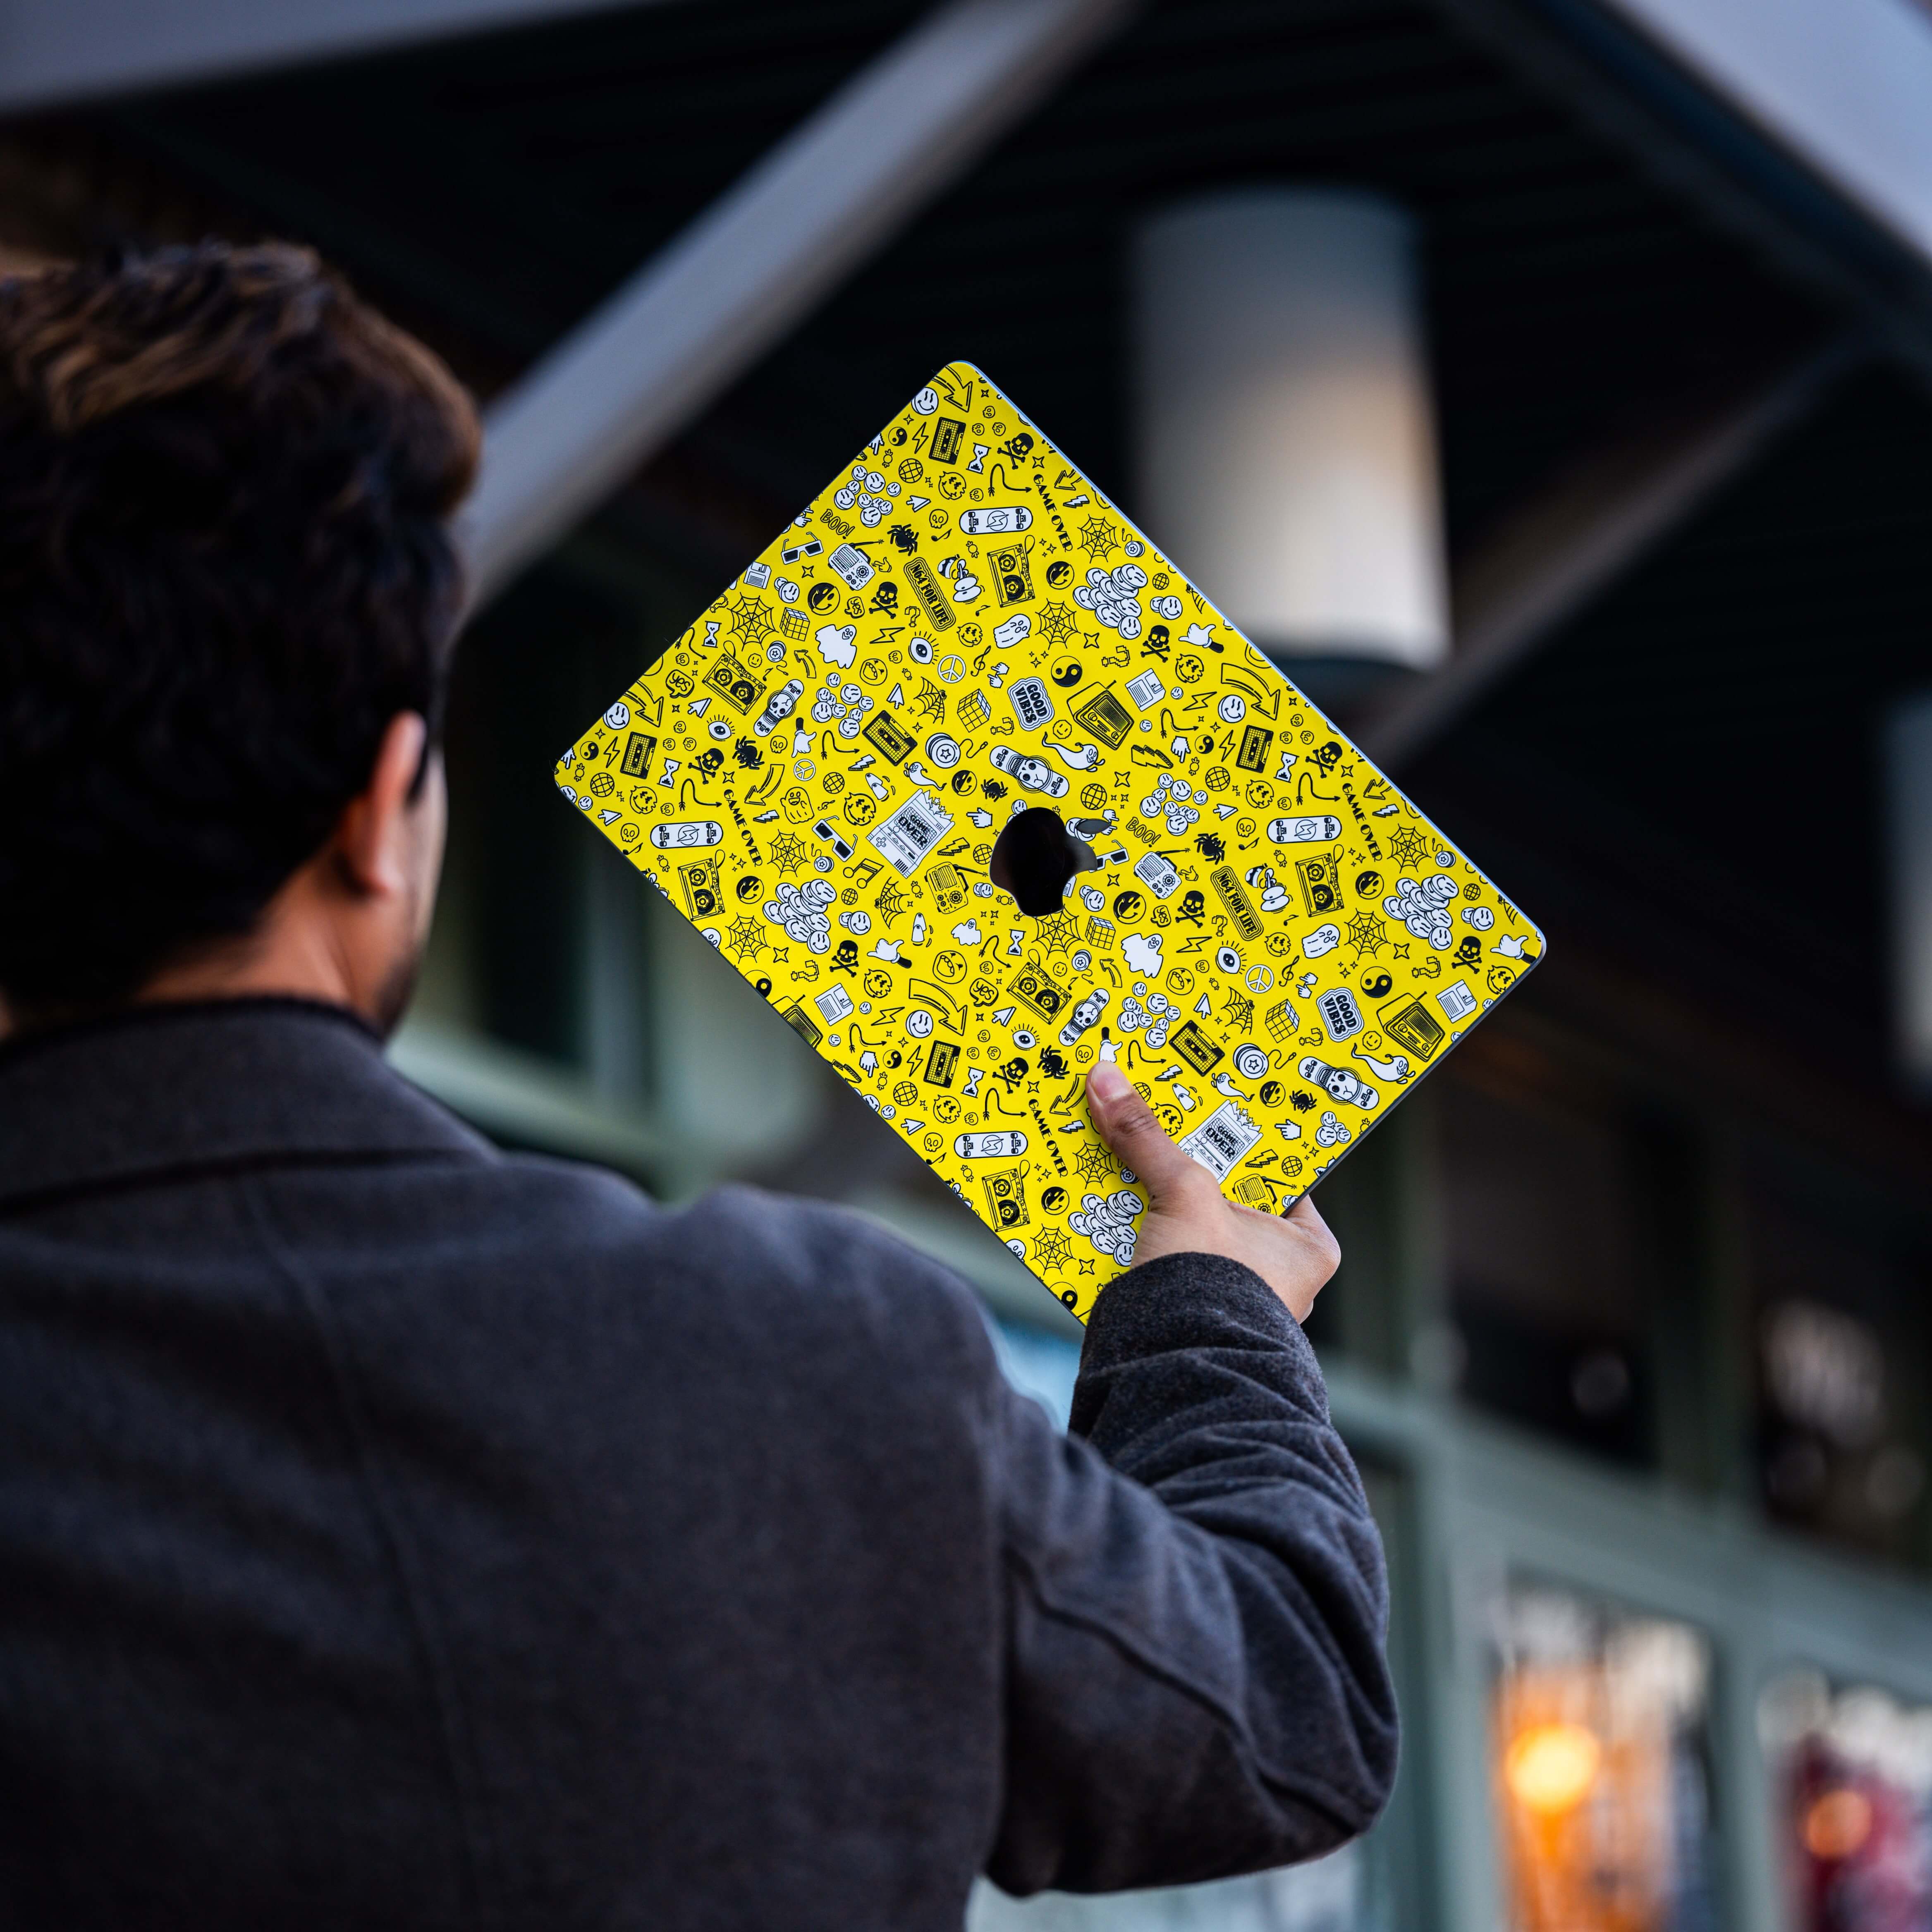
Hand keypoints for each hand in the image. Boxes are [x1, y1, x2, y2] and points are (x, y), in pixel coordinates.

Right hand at [1085, 1062, 1338, 1321]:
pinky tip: (1107, 1208)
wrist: (1170, 1371)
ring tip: (1122, 1159)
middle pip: (1224, 1194)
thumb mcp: (1182, 1195)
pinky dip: (1138, 1236)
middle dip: (1185, 1167)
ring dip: (1156, 1201)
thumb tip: (1108, 1078)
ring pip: (1190, 1226)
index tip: (1208, 1104)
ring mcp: (1231, 1294)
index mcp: (1305, 1245)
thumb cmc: (1210, 1287)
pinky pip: (1163, 1256)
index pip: (1278, 1170)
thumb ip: (1147, 1138)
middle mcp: (1277, 1273)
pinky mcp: (1189, 1311)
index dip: (1240, 1135)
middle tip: (1155, 1124)